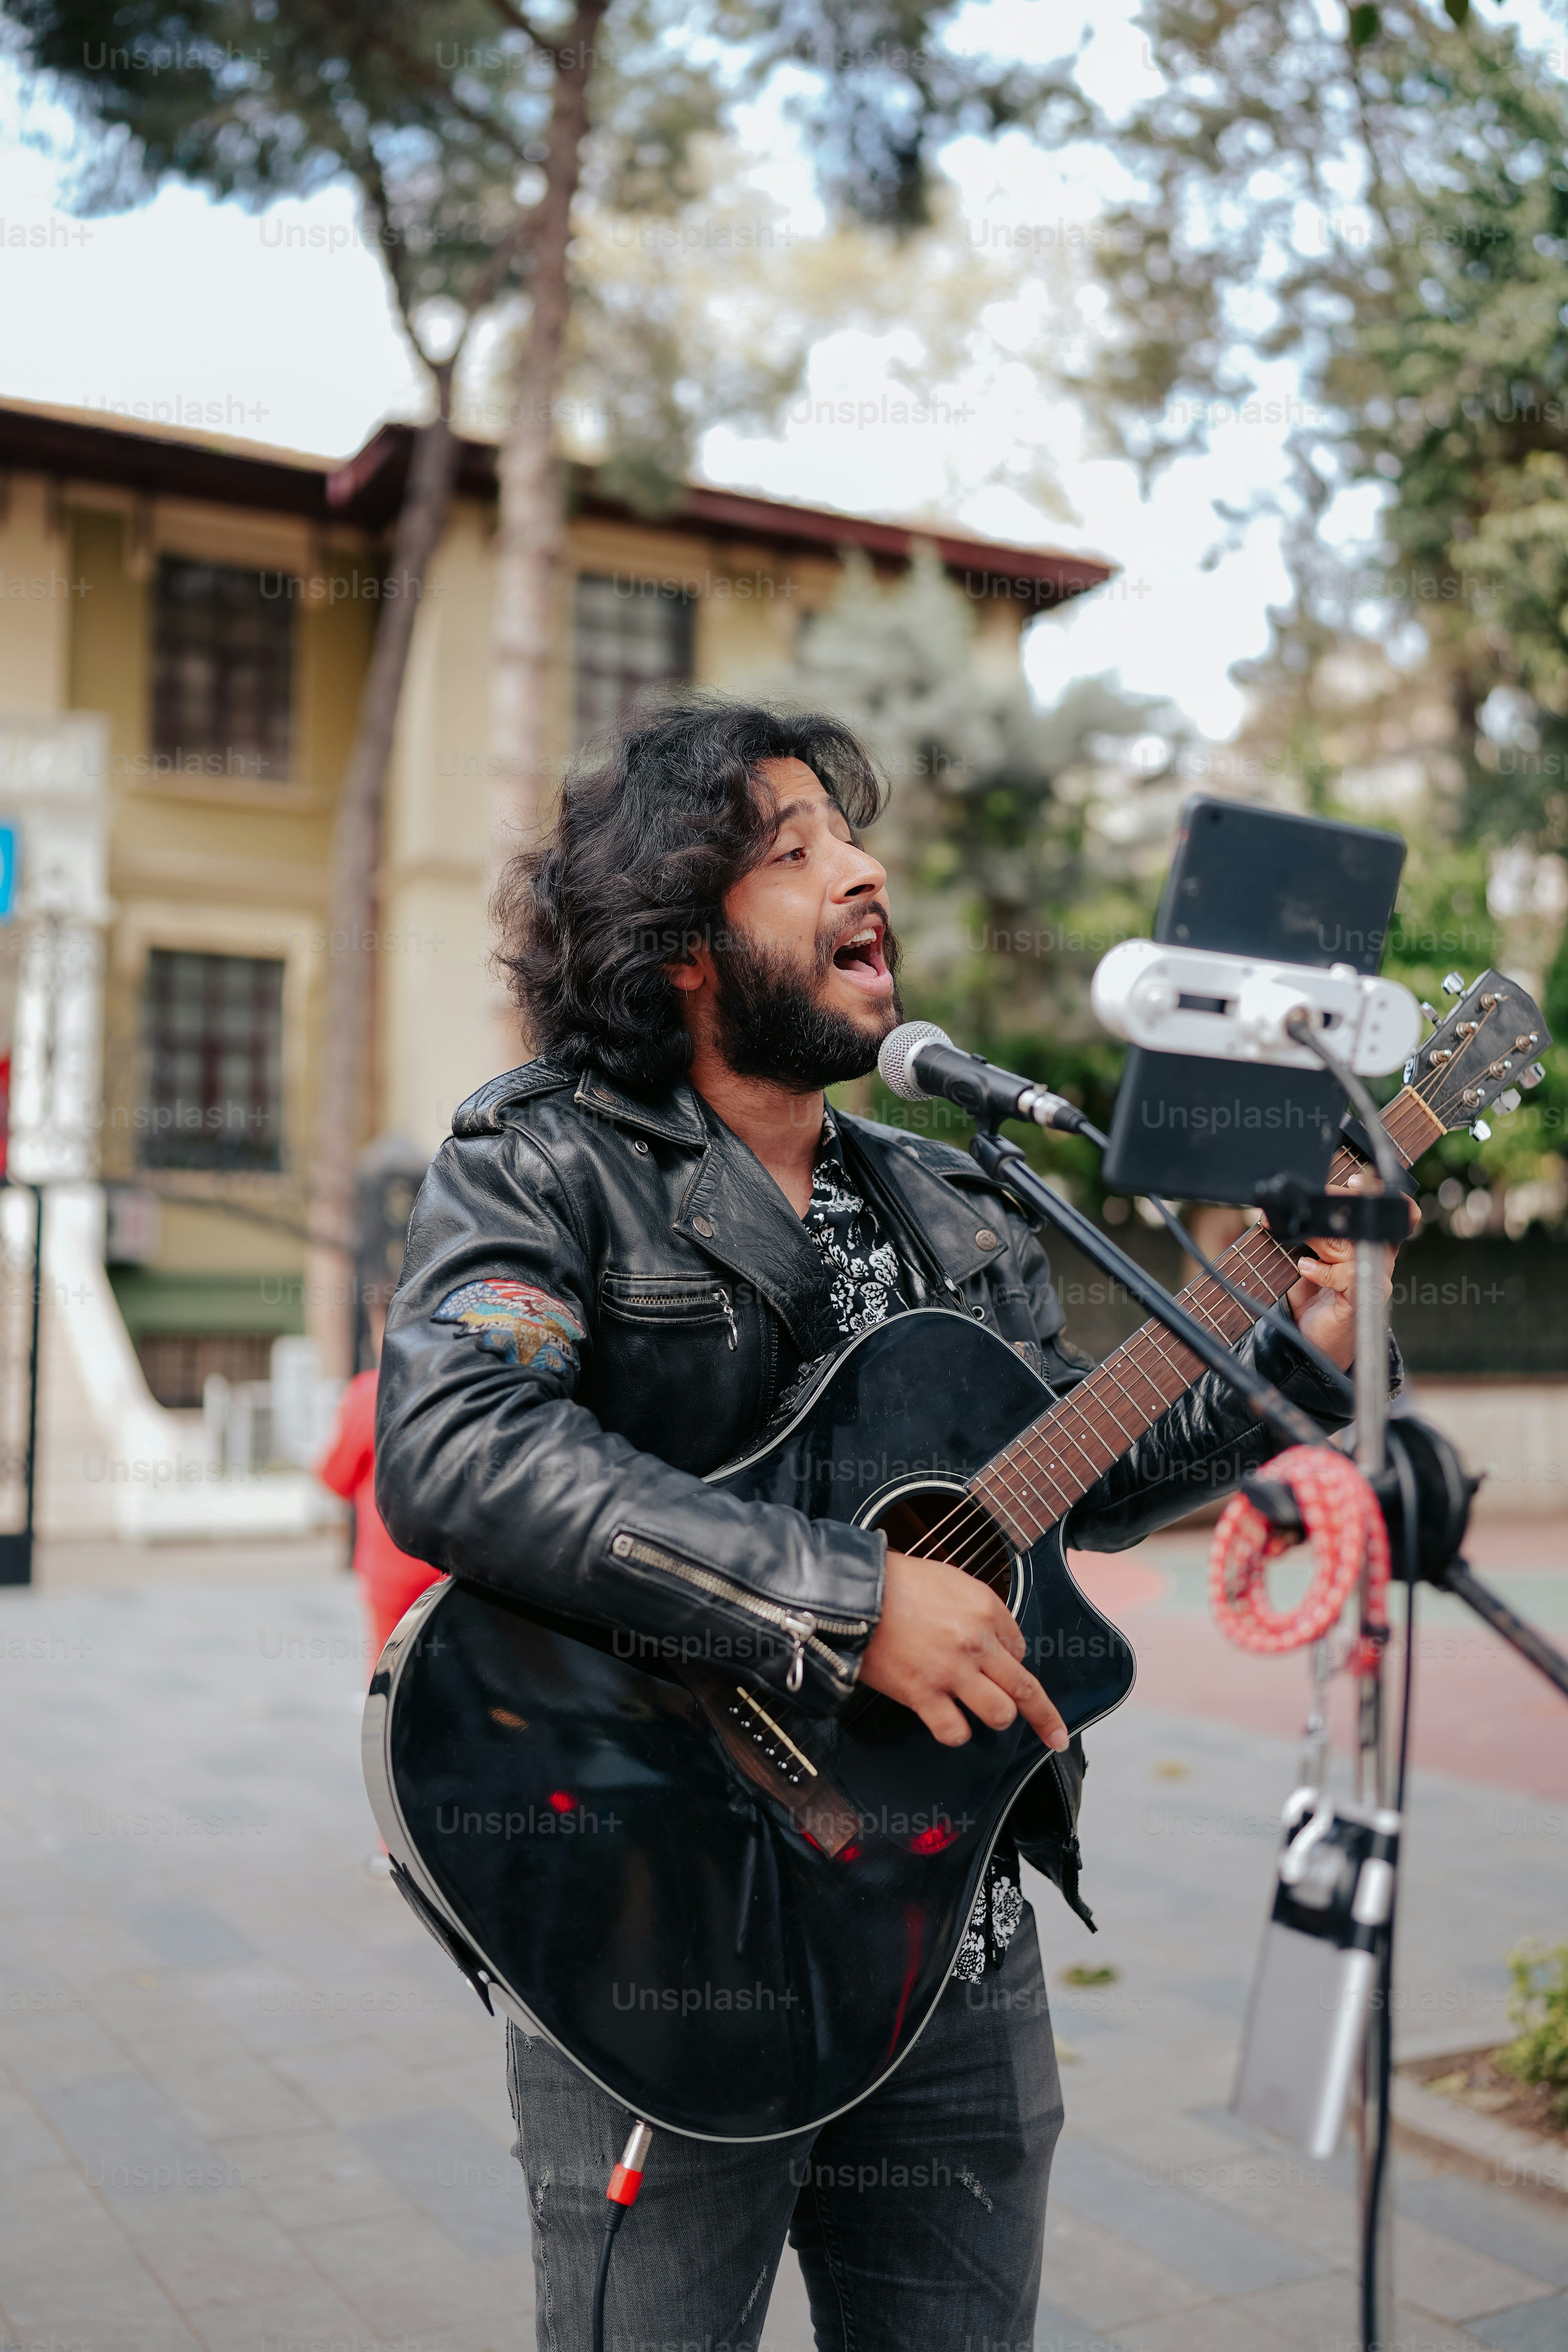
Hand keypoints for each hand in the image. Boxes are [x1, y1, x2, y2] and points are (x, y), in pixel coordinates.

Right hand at [858, 1549, 1069, 1750]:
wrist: (852, 1594)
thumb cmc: (897, 1583)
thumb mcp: (951, 1579)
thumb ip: (981, 1610)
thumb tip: (998, 1642)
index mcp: (984, 1609)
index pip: (1020, 1647)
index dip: (1011, 1660)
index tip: (1003, 1666)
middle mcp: (975, 1642)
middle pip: (1025, 1689)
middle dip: (1044, 1716)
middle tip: (1053, 1733)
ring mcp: (950, 1671)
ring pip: (999, 1714)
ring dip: (996, 1718)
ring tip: (984, 1714)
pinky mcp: (922, 1694)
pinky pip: (954, 1731)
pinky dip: (956, 1733)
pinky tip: (950, 1724)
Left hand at [1285, 1172, 1418, 1369]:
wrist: (1314, 1342)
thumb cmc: (1313, 1298)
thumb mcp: (1308, 1258)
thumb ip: (1309, 1236)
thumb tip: (1283, 1212)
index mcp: (1368, 1244)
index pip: (1383, 1212)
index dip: (1377, 1193)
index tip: (1356, 1179)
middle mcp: (1376, 1259)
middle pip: (1362, 1223)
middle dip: (1332, 1209)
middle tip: (1303, 1205)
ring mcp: (1373, 1278)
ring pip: (1352, 1246)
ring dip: (1320, 1238)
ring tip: (1299, 1239)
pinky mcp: (1363, 1298)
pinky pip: (1347, 1275)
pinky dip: (1322, 1270)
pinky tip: (1305, 1269)